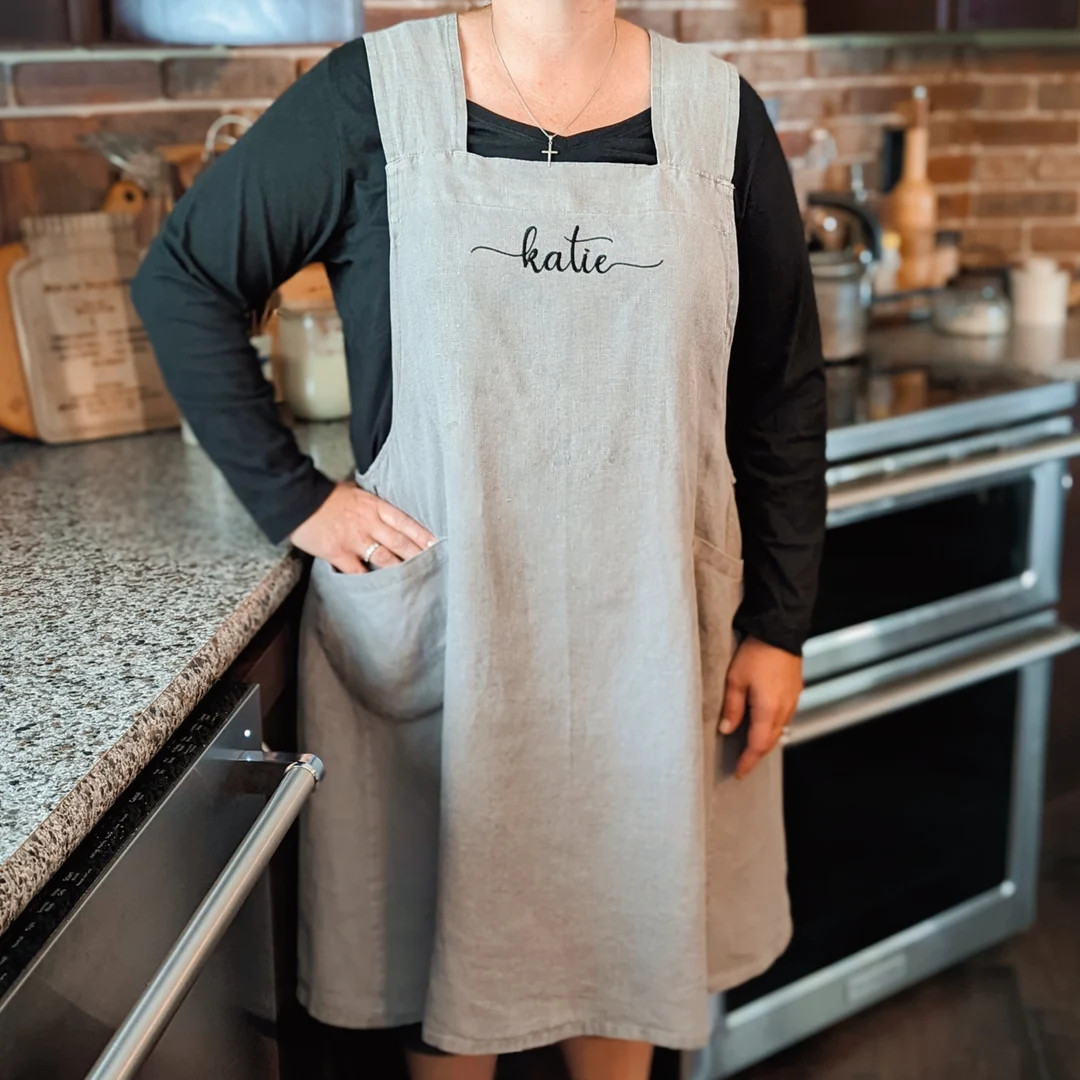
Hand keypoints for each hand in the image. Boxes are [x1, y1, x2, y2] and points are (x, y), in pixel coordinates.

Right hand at [289, 481, 436, 573]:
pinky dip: (370, 581)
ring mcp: (354, 539)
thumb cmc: (322, 495)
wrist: (295, 498)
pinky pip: (359, 571)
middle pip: (400, 542)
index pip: (405, 521)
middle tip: (436, 565)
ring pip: (385, 558)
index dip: (422, 534)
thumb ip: (370, 505)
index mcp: (373, 506)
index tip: (437, 543)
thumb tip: (382, 511)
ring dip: (401, 569)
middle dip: (419, 555)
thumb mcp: (352, 492)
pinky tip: (383, 590)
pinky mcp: (339, 553)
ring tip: (416, 580)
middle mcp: (368, 523)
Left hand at [719, 636, 802, 779]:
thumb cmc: (756, 652)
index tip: (739, 772)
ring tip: (751, 748)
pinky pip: (785, 718)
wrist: (780, 632)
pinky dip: (773, 728)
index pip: (757, 745)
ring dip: (765, 742)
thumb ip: (732, 708)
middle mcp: (784, 710)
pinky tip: (764, 725)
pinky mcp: (795, 692)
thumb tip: (726, 729)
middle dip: (756, 755)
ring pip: (779, 731)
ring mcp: (792, 701)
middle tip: (743, 764)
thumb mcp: (735, 680)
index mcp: (768, 710)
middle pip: (770, 742)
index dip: (748, 761)